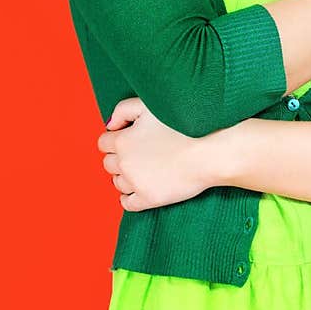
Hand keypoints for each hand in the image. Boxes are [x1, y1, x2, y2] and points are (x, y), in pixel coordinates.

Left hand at [96, 97, 218, 211]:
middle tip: (140, 155)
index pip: (103, 143)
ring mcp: (135, 183)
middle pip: (109, 164)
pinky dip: (129, 198)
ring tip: (144, 171)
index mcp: (122, 140)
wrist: (207, 152)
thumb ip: (123, 110)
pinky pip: (127, 203)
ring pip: (117, 183)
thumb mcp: (149, 106)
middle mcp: (124, 163)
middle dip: (120, 159)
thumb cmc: (182, 125)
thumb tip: (110, 126)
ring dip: (126, 177)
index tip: (130, 140)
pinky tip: (140, 190)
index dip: (116, 140)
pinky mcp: (148, 198)